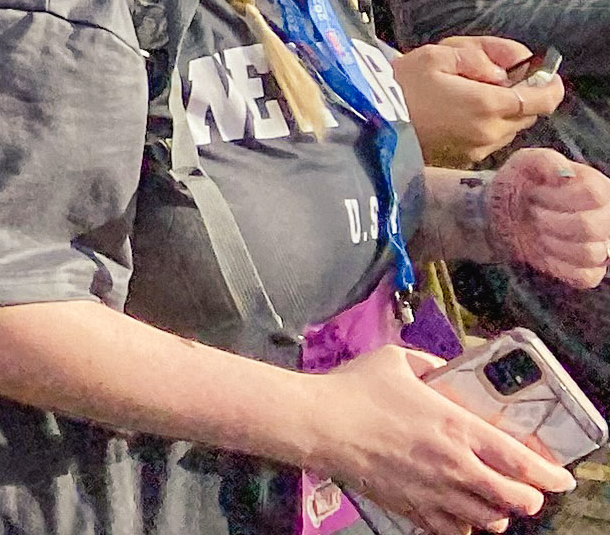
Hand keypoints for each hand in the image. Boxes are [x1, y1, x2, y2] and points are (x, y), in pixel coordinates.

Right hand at [301, 341, 571, 529]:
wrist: (317, 423)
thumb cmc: (354, 389)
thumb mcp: (396, 360)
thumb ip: (431, 365)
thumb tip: (446, 370)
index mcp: (457, 427)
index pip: (522, 462)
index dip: (550, 475)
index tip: (560, 478)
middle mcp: (455, 466)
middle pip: (516, 501)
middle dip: (529, 499)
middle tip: (526, 490)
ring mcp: (435, 493)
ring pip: (490, 521)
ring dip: (498, 513)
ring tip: (492, 501)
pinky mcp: (412, 510)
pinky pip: (455, 532)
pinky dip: (466, 526)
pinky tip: (460, 512)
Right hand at [402, 37, 568, 166]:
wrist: (371, 125)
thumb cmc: (400, 86)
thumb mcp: (434, 55)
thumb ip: (477, 56)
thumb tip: (505, 70)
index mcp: (488, 104)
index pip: (542, 100)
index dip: (550, 85)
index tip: (546, 74)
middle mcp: (492, 132)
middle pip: (529, 114)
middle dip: (523, 95)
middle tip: (499, 78)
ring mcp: (481, 149)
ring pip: (511, 127)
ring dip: (505, 111)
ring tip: (475, 94)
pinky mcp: (468, 160)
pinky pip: (492, 139)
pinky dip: (489, 124)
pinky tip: (463, 114)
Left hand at [492, 146, 609, 288]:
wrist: (507, 214)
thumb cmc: (523, 184)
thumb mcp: (526, 162)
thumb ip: (546, 160)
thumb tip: (565, 173)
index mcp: (599, 187)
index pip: (594, 194)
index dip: (559, 196)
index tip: (536, 192)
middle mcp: (608, 218)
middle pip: (592, 227)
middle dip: (551, 220)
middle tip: (533, 212)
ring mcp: (602, 247)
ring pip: (590, 253)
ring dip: (552, 241)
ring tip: (538, 229)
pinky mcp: (590, 271)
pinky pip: (585, 276)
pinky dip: (558, 264)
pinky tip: (544, 249)